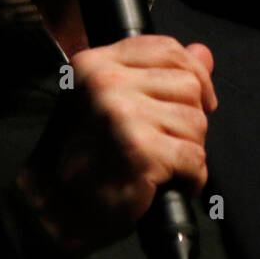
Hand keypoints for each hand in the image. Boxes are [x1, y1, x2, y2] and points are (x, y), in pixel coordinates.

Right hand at [16, 35, 217, 258]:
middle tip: (167, 142)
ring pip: (196, 122)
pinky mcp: (141, 151)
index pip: (165, 48)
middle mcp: (107, 83)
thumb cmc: (86, 158)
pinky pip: (194, 157)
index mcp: (96, 64)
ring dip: (189, 150)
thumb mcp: (115, 102)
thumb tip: (203, 52)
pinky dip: (192, 177)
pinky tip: (170, 183)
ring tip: (162, 165)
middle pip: (188, 85)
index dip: (194, 72)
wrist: (55, 210)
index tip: (201, 100)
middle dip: (190, 119)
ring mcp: (123, 116)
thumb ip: (159, 73)